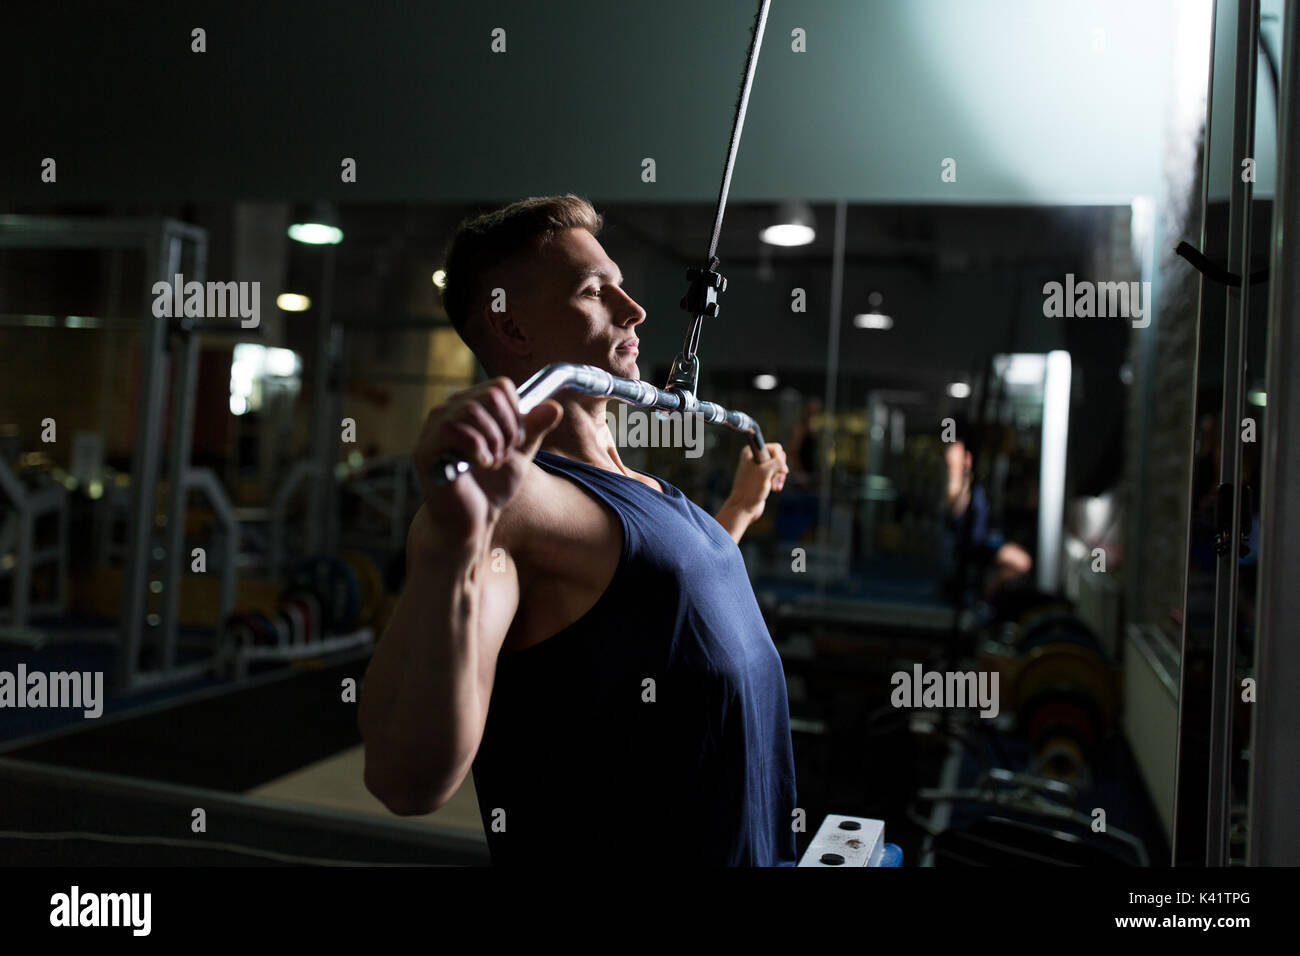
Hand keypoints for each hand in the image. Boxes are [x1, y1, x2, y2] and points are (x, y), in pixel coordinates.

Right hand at [410, 377, 563, 552]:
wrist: (471, 522)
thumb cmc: (491, 488)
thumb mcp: (519, 454)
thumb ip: (534, 429)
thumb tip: (555, 406)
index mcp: (468, 407)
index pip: (500, 387)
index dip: (516, 415)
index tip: (514, 443)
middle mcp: (448, 411)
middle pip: (490, 395)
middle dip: (508, 428)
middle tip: (504, 454)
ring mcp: (433, 428)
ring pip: (472, 410)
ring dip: (493, 440)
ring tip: (492, 463)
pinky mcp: (425, 449)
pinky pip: (453, 429)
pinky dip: (477, 448)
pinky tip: (481, 465)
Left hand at [726, 442, 787, 521]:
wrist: (743, 507)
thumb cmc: (751, 488)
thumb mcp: (766, 471)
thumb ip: (777, 461)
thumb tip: (784, 464)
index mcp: (751, 451)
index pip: (775, 448)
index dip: (778, 459)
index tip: (773, 470)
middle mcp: (754, 456)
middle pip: (778, 457)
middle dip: (779, 469)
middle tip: (773, 478)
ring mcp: (758, 467)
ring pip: (779, 467)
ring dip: (779, 477)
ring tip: (773, 486)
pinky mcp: (762, 477)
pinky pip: (776, 475)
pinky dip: (777, 482)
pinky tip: (774, 489)